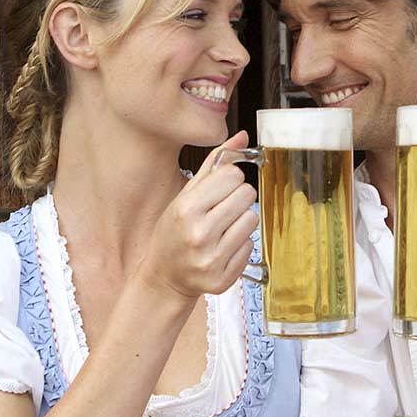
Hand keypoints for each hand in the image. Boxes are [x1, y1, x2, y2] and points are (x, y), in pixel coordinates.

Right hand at [137, 131, 258, 299]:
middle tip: (221, 209)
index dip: (229, 179)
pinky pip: (250, 245)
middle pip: (246, 195)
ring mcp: (211, 259)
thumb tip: (241, 137)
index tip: (219, 189)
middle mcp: (198, 234)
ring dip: (241, 219)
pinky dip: (240, 243)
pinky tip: (222, 247)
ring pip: (252, 219)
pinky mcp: (222, 278)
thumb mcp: (185, 195)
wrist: (164, 277)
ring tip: (222, 228)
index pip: (232, 175)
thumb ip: (213, 165)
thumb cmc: (174, 232)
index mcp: (185, 209)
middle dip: (237, 197)